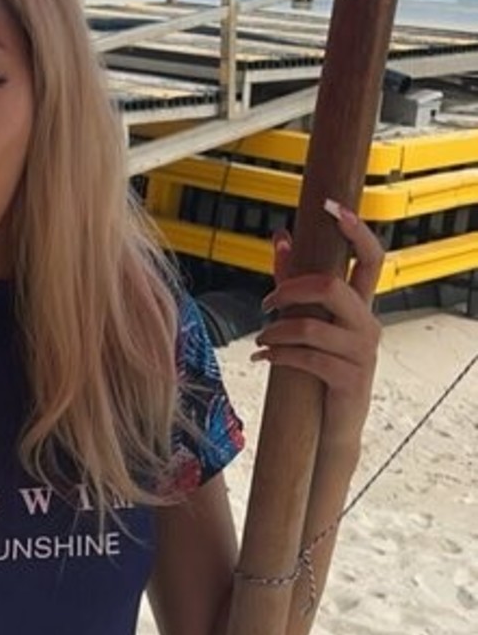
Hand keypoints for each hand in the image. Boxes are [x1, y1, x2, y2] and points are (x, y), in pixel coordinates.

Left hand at [253, 201, 382, 450]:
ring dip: (276, 331)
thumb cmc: (320, 368)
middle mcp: (368, 325)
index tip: (333, 207)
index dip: (357, 231)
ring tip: (261, 341)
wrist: (332, 427)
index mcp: (362, 306)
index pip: (372, 258)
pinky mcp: (350, 379)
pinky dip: (278, 356)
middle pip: (332, 287)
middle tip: (266, 303)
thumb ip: (297, 281)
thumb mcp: (311, 323)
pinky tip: (264, 359)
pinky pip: (307, 358)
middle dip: (290, 289)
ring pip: (311, 327)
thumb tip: (281, 236)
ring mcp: (362, 353)